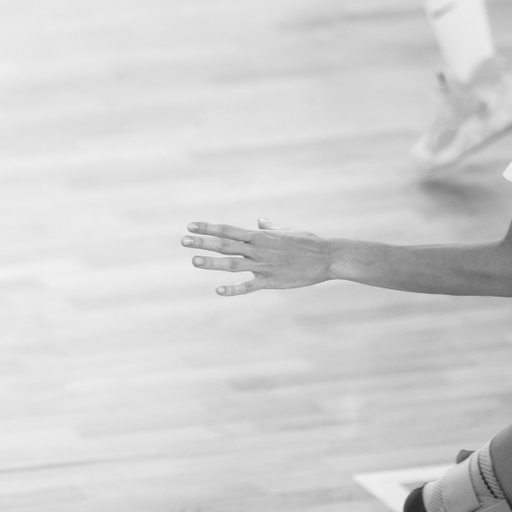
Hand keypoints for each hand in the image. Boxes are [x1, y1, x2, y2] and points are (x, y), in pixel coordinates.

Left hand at [182, 217, 330, 295]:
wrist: (328, 258)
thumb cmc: (308, 242)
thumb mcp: (287, 230)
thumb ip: (270, 228)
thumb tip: (260, 220)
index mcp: (260, 236)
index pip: (228, 230)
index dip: (208, 228)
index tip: (190, 226)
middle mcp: (258, 250)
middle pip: (225, 245)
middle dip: (203, 243)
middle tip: (183, 241)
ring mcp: (264, 266)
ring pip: (232, 264)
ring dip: (212, 263)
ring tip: (194, 261)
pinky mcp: (271, 282)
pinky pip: (249, 286)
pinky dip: (234, 289)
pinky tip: (218, 290)